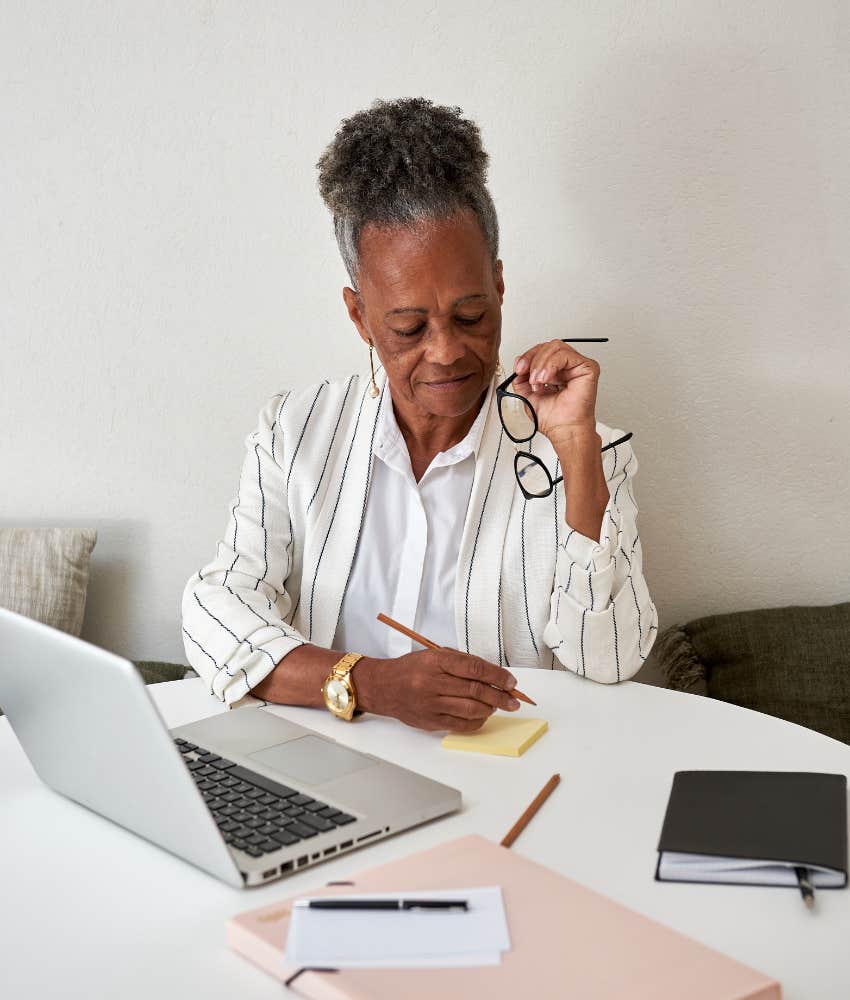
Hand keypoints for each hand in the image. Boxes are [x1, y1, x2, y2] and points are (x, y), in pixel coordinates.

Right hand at [358, 649, 520, 731]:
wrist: (384, 687)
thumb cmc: (412, 669)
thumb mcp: (434, 655)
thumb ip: (461, 663)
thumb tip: (493, 675)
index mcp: (435, 661)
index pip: (474, 668)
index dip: (497, 676)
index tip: (510, 681)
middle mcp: (432, 682)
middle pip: (475, 690)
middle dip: (500, 695)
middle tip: (513, 699)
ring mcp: (430, 703)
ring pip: (470, 709)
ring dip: (490, 708)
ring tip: (497, 706)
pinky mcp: (430, 721)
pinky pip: (460, 725)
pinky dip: (477, 722)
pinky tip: (483, 716)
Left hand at [512, 339, 600, 446]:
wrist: (563, 430)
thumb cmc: (552, 418)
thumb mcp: (526, 393)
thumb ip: (521, 377)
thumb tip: (518, 362)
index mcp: (556, 370)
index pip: (541, 351)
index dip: (528, 356)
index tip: (518, 369)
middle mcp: (568, 366)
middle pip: (548, 346)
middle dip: (532, 359)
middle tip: (526, 375)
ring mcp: (578, 365)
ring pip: (555, 347)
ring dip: (541, 364)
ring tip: (538, 382)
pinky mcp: (588, 367)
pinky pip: (565, 355)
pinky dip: (550, 365)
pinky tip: (546, 379)